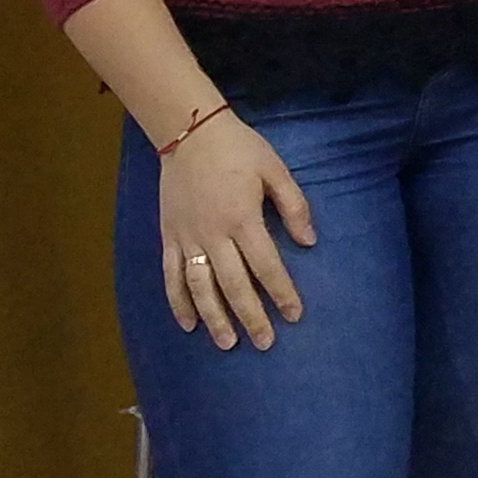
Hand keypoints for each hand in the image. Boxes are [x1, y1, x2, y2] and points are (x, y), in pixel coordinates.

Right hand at [158, 114, 313, 348]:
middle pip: (233, 285)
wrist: (190, 133)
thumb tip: (310, 242)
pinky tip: (189, 324)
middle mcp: (213, 235)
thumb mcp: (275, 170)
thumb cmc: (239, 150)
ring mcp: (186, 238)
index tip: (295, 314)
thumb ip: (294, 205)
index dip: (281, 292)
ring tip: (228, 343)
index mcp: (242, 219)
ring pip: (199, 288)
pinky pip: (171, 277)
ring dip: (214, 318)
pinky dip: (178, 303)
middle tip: (265, 343)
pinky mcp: (168, 237)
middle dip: (251, 316)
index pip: (266, 265)